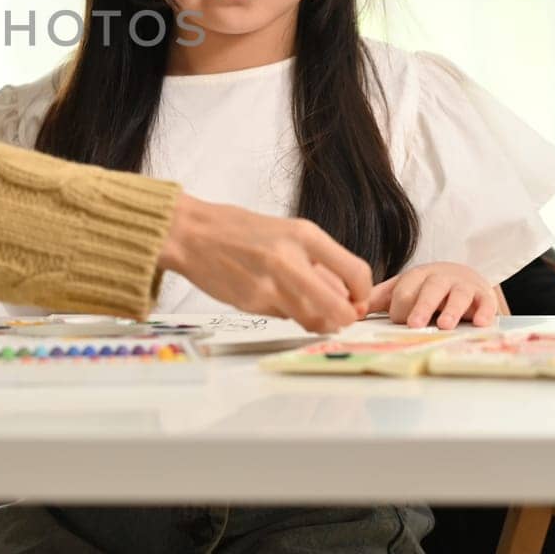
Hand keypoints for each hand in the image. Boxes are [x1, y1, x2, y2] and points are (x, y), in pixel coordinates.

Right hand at [157, 194, 372, 332]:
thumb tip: (346, 295)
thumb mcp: (285, 233)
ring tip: (310, 311)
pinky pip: (283, 317)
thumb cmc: (237, 231)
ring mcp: (271, 283)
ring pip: (313, 319)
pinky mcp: (253, 302)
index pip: (356, 272)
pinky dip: (286, 314)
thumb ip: (315, 262)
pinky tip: (271, 298)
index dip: (363, 293)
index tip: (356, 298)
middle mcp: (291, 259)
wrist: (191, 233)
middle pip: (340, 308)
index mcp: (304, 234)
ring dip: (319, 322)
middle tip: (342, 318)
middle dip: (346, 319)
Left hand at [365, 262, 497, 328]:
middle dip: (421, 306)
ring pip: (458, 295)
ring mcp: (464, 286)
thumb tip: (352, 310)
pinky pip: (486, 302)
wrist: (463, 277)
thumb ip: (380, 299)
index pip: (405, 290)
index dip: (400, 307)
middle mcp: (440, 279)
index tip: (399, 322)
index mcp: (416, 277)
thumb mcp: (403, 289)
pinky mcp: (484, 296)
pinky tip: (481, 323)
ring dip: (451, 310)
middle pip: (430, 289)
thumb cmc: (427, 289)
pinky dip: (485, 311)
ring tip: (445, 325)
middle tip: (414, 324)